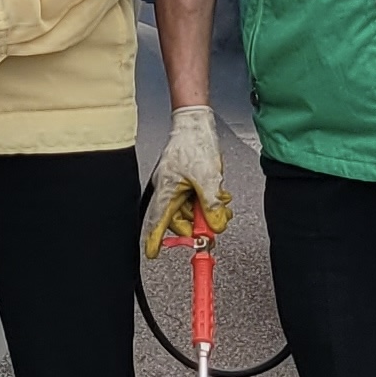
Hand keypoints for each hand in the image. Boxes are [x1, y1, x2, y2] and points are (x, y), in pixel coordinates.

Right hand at [141, 105, 230, 259]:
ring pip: (191, 210)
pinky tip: (218, 195)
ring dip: (207, 211)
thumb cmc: (194, 144)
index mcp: (166, 191)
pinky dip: (208, 201)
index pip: (158, 221)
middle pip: (180, 219)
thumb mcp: (207, 179)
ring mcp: (177, 185)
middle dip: (199, 224)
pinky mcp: (186, 180)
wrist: (196, 123)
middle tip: (215, 223)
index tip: (153, 253)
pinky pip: (196, 199)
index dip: (155, 239)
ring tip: (222, 204)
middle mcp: (168, 190)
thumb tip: (215, 225)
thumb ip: (211, 205)